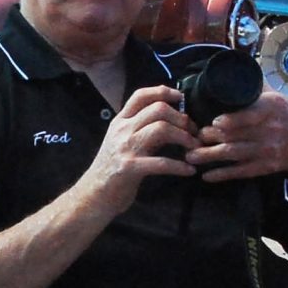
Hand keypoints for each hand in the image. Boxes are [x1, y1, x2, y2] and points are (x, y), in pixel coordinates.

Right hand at [73, 83, 195, 216]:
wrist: (93, 195)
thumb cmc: (112, 169)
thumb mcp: (123, 142)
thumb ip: (141, 129)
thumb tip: (169, 120)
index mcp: (120, 121)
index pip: (141, 95)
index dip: (164, 92)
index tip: (181, 98)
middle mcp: (122, 130)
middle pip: (158, 109)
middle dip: (182, 118)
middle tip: (194, 131)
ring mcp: (125, 148)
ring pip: (161, 129)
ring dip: (184, 137)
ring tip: (195, 147)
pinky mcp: (130, 168)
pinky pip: (161, 162)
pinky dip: (179, 166)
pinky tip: (190, 170)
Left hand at [187, 90, 287, 181]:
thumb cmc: (286, 114)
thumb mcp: (275, 97)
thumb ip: (253, 88)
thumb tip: (227, 74)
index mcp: (271, 108)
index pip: (251, 115)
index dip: (232, 120)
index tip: (214, 122)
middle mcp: (270, 130)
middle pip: (237, 135)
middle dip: (211, 138)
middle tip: (192, 138)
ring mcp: (268, 150)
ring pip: (235, 154)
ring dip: (211, 156)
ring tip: (191, 156)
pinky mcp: (266, 167)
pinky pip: (241, 172)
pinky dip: (223, 174)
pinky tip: (207, 175)